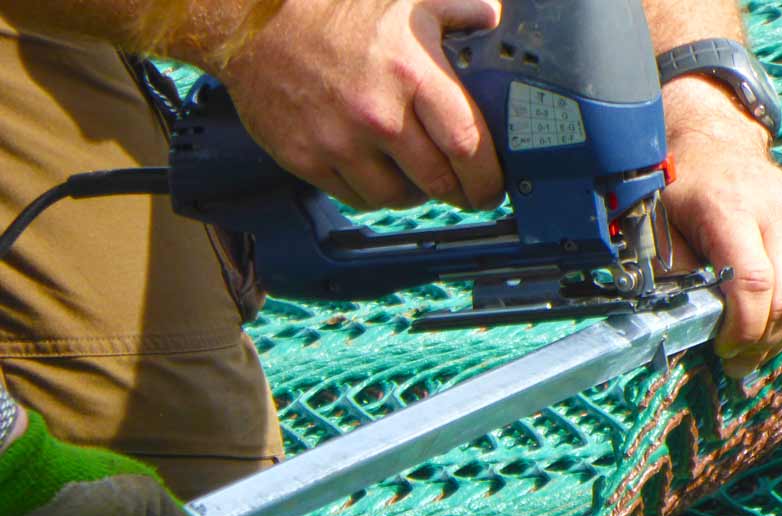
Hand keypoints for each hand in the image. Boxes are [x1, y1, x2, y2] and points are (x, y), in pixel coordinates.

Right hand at [214, 0, 503, 210]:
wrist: (254, 21)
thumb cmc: (333, 8)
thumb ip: (459, 9)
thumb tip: (492, 18)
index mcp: (413, 76)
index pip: (467, 146)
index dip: (488, 177)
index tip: (494, 186)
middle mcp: (379, 116)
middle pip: (438, 181)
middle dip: (459, 192)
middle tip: (465, 191)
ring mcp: (340, 143)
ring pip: (398, 196)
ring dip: (415, 193)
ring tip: (418, 177)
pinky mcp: (307, 160)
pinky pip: (356, 197)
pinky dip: (374, 192)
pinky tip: (379, 173)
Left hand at [661, 128, 781, 378]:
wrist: (718, 149)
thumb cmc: (685, 193)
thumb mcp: (661, 227)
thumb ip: (676, 274)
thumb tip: (691, 325)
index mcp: (730, 208)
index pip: (753, 282)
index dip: (744, 328)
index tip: (724, 348)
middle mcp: (778, 209)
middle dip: (762, 342)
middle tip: (738, 361)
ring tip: (758, 346)